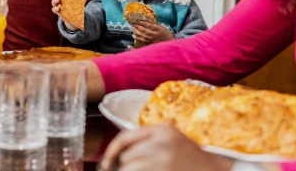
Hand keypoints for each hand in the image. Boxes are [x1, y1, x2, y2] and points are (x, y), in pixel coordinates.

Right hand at [51, 0, 78, 30]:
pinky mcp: (58, 12)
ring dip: (54, 1)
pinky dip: (55, 9)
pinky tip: (59, 9)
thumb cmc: (75, 5)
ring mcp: (57, 5)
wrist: (74, 16)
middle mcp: (59, 0)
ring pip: (53, 2)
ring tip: (58, 0)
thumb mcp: (77, 0)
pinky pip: (54, 10)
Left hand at [101, 124, 235, 170]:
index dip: (111, 153)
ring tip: (151, 170)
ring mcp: (165, 158)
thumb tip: (115, 156)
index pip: (124, 138)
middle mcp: (163, 141)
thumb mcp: (172, 142)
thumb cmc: (190, 160)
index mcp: (163, 130)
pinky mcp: (165, 169)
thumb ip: (148, 142)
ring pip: (130, 168)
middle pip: (127, 157)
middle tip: (143, 169)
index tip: (105, 165)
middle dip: (128, 168)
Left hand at [132, 21, 173, 46]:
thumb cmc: (166, 34)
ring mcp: (152, 39)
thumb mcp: (162, 28)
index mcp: (158, 29)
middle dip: (138, 27)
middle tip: (133, 24)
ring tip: (133, 28)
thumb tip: (146, 22)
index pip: (149, 25)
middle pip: (145, 30)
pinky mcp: (151, 43)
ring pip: (143, 35)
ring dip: (137, 32)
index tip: (138, 20)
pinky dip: (138, 38)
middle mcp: (155, 34)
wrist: (170, 43)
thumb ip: (155, 26)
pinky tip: (134, 36)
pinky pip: (143, 40)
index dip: (143, 22)